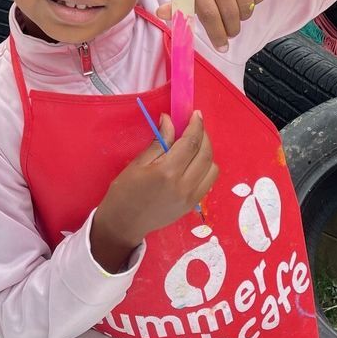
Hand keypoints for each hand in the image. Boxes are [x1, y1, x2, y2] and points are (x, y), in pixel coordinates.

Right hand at [91, 112, 217, 271]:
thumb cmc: (124, 191)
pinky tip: (194, 162)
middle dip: (204, 135)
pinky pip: (209, 181)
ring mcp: (191, 196)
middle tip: (196, 125)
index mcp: (166, 172)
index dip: (196, 125)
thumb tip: (169, 120)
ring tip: (195, 144)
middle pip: (205, 153)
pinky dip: (207, 167)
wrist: (124, 223)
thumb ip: (158, 142)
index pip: (190, 143)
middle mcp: (184, 184)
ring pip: (212, 167)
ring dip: (207, 151)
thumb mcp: (137, 164)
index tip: (195, 114)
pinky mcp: (193, 204)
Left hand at [156, 0, 272, 51]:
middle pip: (227, 11)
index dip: (215, 32)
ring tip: (240, 9)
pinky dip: (258, 0)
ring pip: (245, 5)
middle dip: (231, 28)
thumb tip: (159, 13)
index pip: (206, 12)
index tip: (221, 47)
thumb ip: (181, 5)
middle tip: (232, 33)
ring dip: (245, 15)